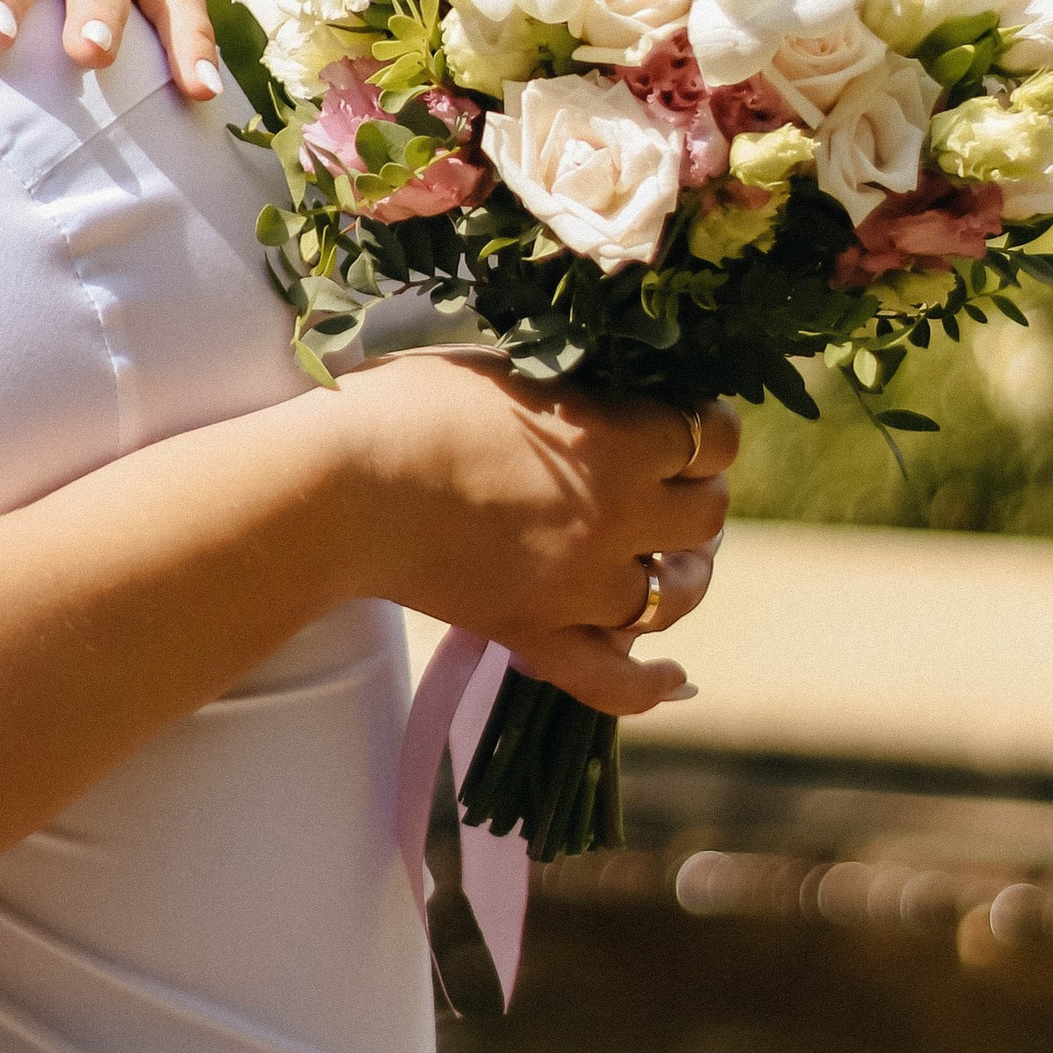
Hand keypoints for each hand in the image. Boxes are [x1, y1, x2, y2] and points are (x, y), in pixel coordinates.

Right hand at [332, 359, 735, 715]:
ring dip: (682, 575)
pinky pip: (616, 681)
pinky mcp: (535, 634)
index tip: (683, 422)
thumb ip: (574, 391)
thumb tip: (608, 397)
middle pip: (708, 516)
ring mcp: (580, 584)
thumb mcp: (506, 368)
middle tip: (668, 485)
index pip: (713, 437)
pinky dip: (651, 684)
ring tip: (667, 560)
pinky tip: (674, 676)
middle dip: (697, 496)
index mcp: (616, 437)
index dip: (707, 428)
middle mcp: (617, 514)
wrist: (339, 487)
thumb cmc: (409, 404)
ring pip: (676, 595)